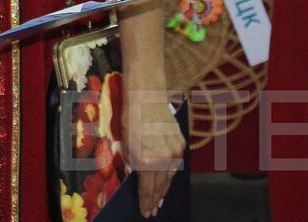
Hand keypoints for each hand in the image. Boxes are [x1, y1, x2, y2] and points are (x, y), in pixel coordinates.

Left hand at [125, 93, 183, 216]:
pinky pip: (176, 165)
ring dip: (165, 190)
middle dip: (156, 200)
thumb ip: (133, 165)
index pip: (147, 190)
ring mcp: (175, 152)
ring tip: (160, 200)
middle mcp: (163, 159)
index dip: (146, 203)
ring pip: (170, 177)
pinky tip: (167, 181)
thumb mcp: (126, 146)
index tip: (145, 213)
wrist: (147, 97)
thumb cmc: (131, 120)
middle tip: (153, 211)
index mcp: (147, 161)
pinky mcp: (181, 144)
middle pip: (161, 187)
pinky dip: (171, 174)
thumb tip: (138, 178)